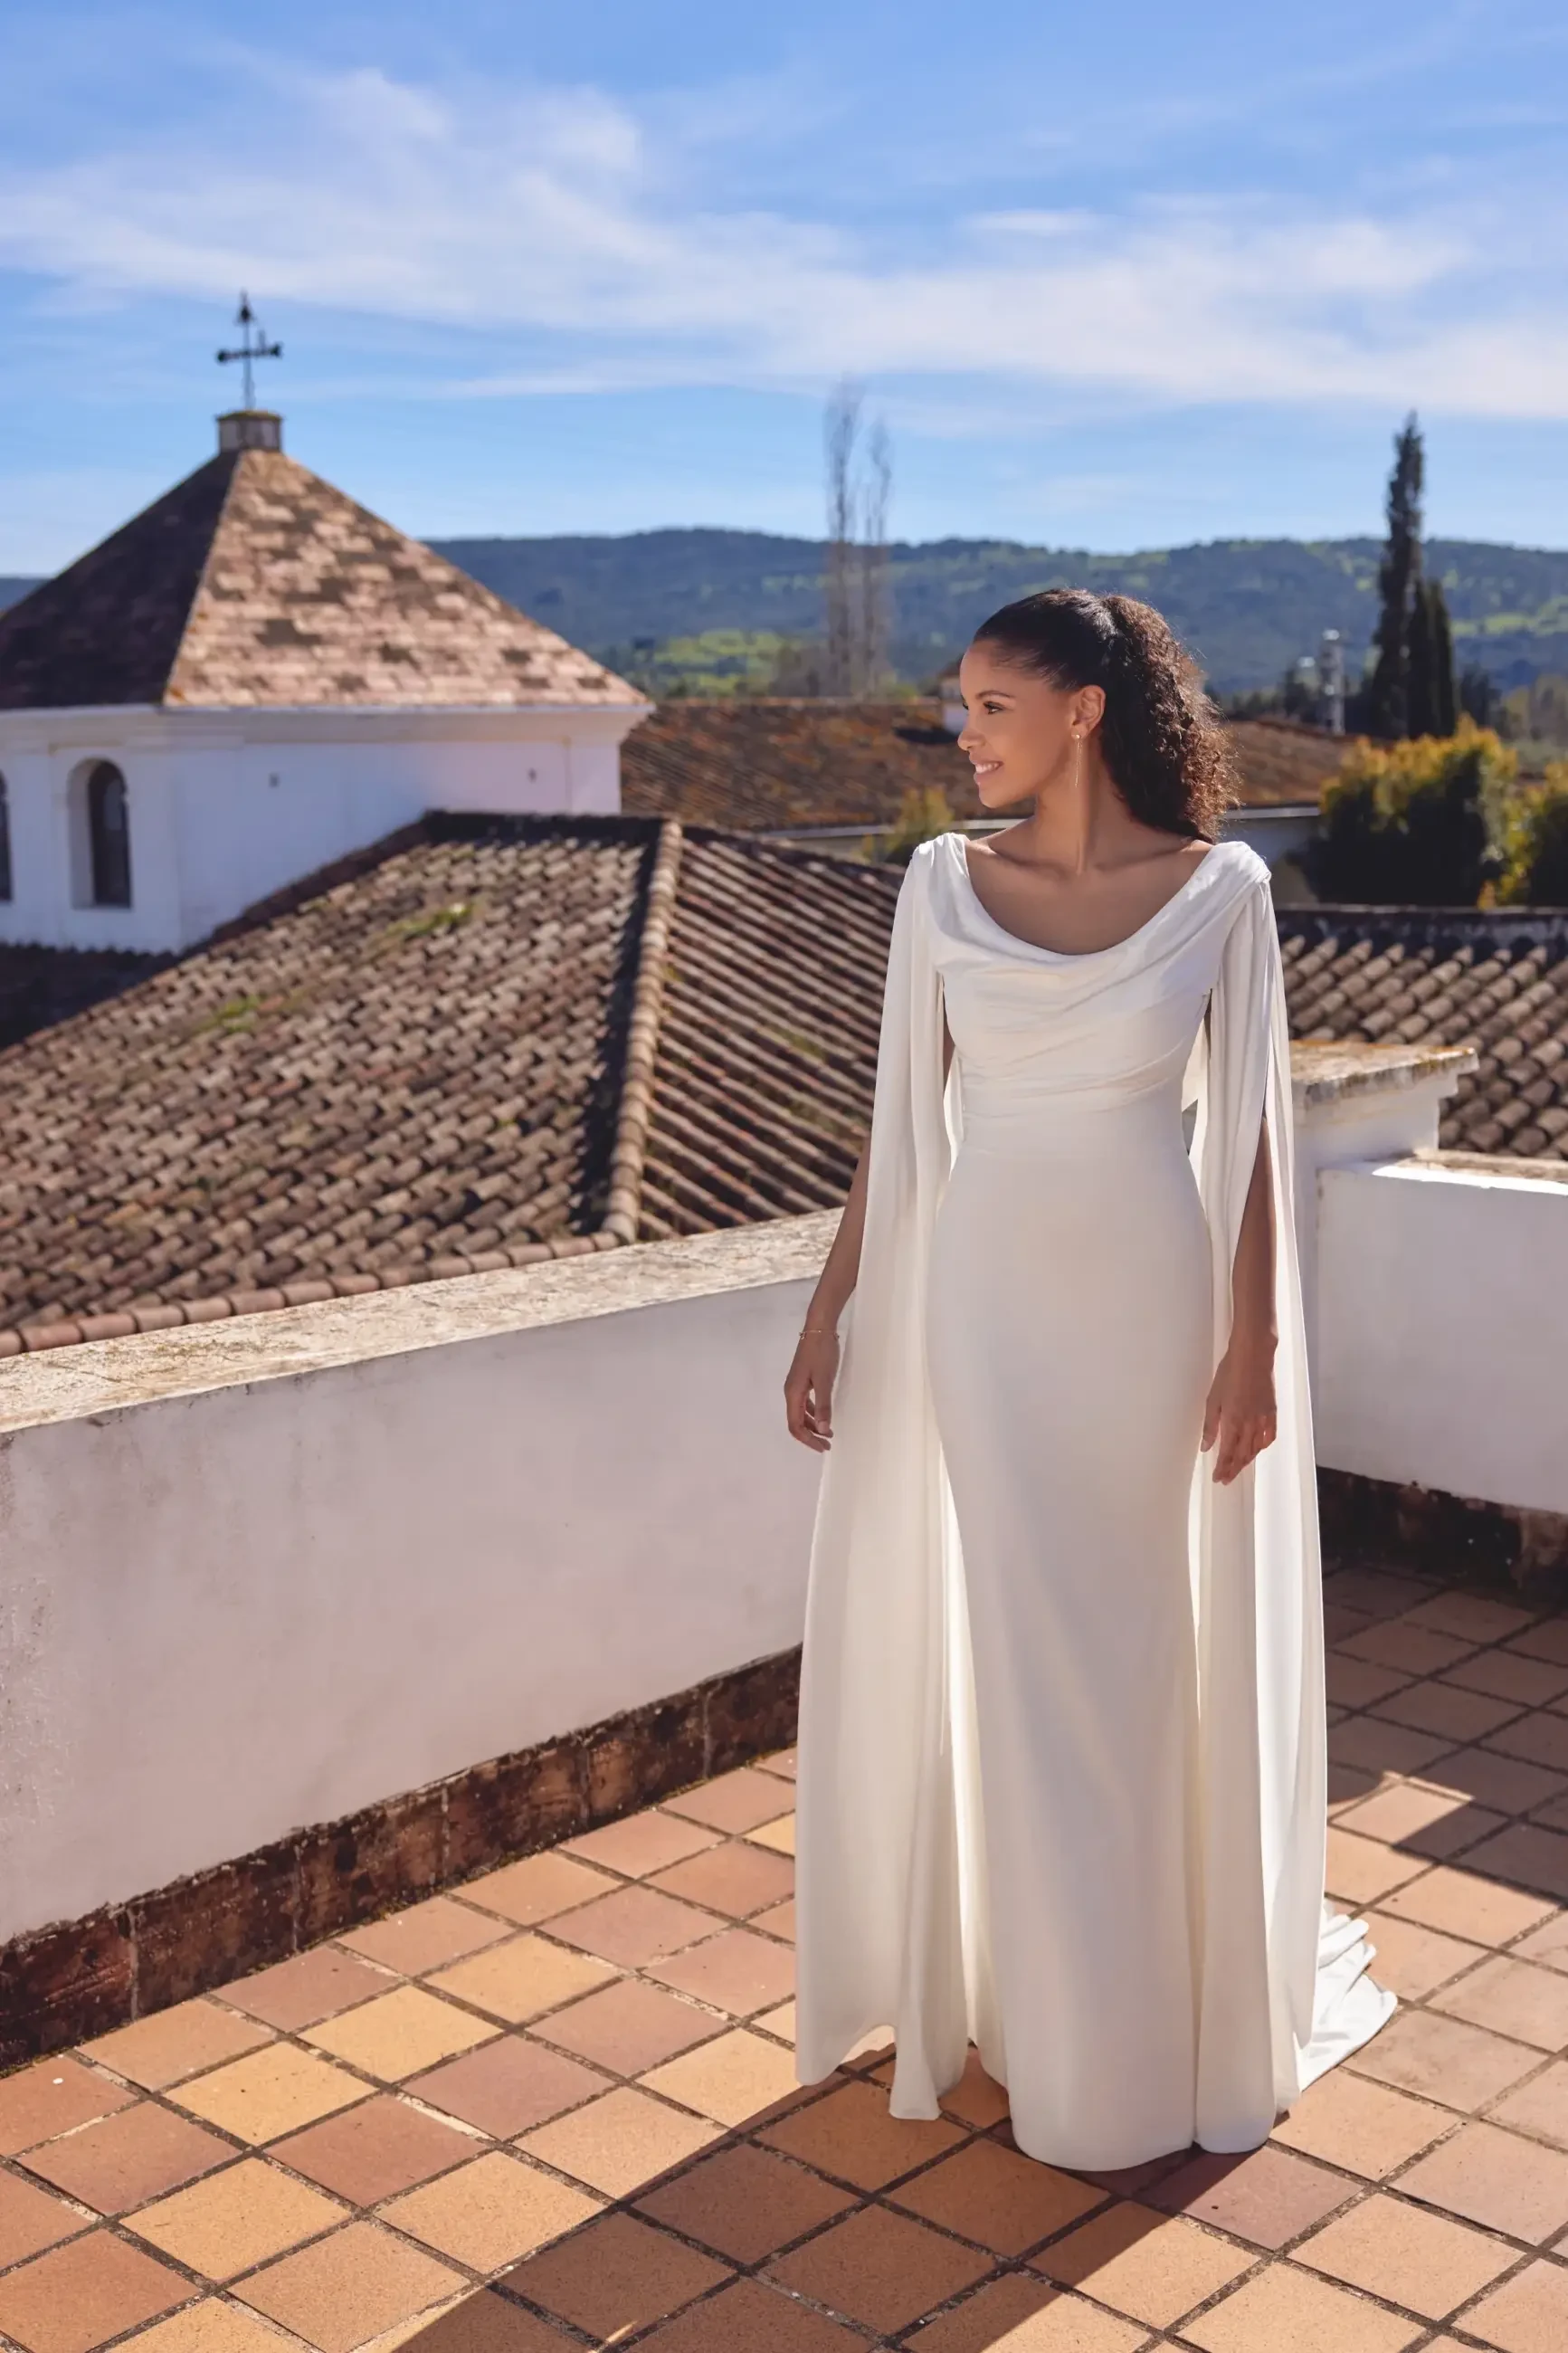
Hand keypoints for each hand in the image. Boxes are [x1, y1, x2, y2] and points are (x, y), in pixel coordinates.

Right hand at [785, 1328, 839, 1451]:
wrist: (819, 1329)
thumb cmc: (822, 1353)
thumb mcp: (825, 1380)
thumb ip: (824, 1405)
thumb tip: (823, 1430)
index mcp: (793, 1393)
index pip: (795, 1425)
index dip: (808, 1440)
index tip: (823, 1447)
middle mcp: (791, 1392)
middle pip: (796, 1421)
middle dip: (811, 1435)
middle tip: (828, 1445)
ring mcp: (796, 1385)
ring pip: (801, 1413)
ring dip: (813, 1425)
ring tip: (829, 1433)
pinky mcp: (803, 1379)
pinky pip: (805, 1403)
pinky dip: (814, 1413)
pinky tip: (824, 1416)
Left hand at [1201, 1343, 1276, 1484]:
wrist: (1252, 1357)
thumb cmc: (1229, 1374)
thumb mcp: (1213, 1399)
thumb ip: (1210, 1426)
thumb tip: (1206, 1447)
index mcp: (1233, 1422)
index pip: (1227, 1453)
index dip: (1222, 1468)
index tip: (1217, 1478)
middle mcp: (1250, 1425)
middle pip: (1242, 1455)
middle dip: (1233, 1469)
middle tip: (1225, 1479)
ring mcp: (1263, 1419)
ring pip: (1256, 1449)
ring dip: (1246, 1461)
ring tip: (1238, 1467)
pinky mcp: (1272, 1412)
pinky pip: (1270, 1436)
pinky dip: (1263, 1446)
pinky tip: (1257, 1450)